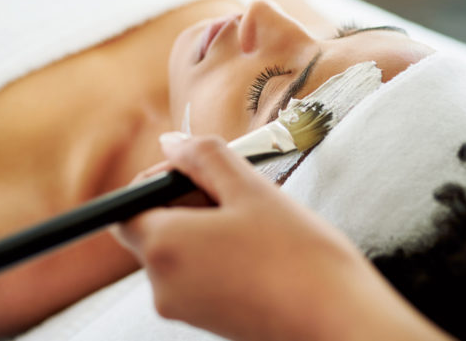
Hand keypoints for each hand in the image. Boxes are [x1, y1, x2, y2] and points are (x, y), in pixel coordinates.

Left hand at [113, 135, 450, 340]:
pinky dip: (215, 252)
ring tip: (252, 220)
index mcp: (163, 247)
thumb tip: (170, 143)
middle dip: (184, 200)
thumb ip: (202, 157)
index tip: (197, 171)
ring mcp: (183, 308)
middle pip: (152, 227)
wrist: (339, 323)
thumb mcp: (250, 188)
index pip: (126, 206)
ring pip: (176, 249)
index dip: (157, 180)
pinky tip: (257, 247)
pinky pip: (195, 274)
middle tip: (233, 191)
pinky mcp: (206, 320)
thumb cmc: (299, 258)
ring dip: (204, 225)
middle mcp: (162, 285)